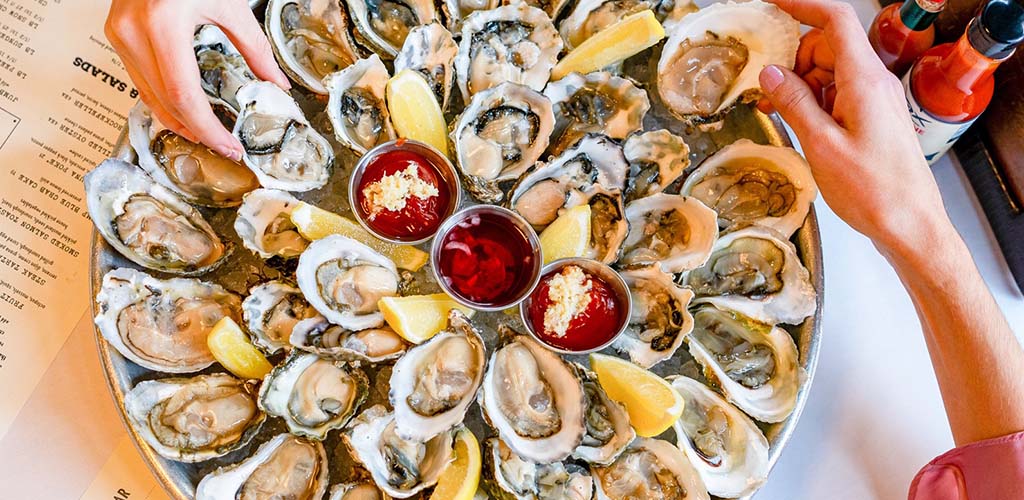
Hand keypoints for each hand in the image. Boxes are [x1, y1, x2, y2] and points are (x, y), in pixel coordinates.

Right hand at [105, 0, 290, 159]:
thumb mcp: (229, 5)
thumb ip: (255, 48)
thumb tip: (276, 83)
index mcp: (162, 23)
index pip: (183, 95)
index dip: (206, 128)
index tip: (228, 146)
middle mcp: (133, 32)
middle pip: (164, 102)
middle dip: (196, 131)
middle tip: (224, 146)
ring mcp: (119, 34)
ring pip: (147, 96)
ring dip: (178, 120)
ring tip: (208, 134)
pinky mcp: (117, 34)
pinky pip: (139, 80)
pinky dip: (163, 99)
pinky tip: (185, 111)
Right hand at [757, 0, 952, 255]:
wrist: (911, 225)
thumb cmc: (874, 192)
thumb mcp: (822, 147)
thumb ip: (794, 104)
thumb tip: (770, 74)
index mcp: (865, 81)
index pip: (834, 20)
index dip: (802, 6)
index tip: (771, 5)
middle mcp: (874, 82)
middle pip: (826, 46)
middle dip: (792, 61)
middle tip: (765, 93)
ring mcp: (875, 99)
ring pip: (829, 70)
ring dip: (800, 84)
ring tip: (778, 114)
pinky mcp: (873, 117)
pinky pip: (838, 93)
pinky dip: (814, 101)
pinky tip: (799, 124)